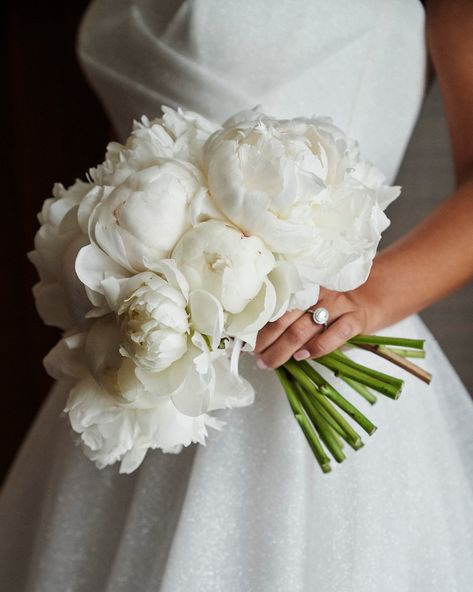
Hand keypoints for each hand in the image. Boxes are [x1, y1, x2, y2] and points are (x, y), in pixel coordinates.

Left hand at [253, 286, 376, 368]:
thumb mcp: (308, 302)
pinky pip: (334, 335)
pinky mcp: (355, 319)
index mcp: (302, 286)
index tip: (245, 339)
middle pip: (285, 319)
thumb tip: (254, 336)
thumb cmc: (329, 306)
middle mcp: (318, 293)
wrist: (368, 301)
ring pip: (303, 329)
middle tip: (255, 355)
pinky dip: (316, 348)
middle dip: (266, 341)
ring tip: (269, 362)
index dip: (258, 324)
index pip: (274, 304)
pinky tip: (302, 356)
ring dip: (282, 350)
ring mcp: (338, 305)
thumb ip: (287, 313)